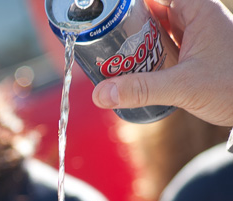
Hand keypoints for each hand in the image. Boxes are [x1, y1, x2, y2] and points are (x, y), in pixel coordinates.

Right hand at [91, 0, 232, 126]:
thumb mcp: (184, 87)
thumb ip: (141, 89)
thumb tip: (100, 94)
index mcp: (198, 10)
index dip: (128, 6)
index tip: (105, 17)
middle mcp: (196, 18)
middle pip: (151, 12)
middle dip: (125, 27)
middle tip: (100, 42)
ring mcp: (195, 36)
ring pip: (155, 31)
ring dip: (133, 44)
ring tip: (108, 58)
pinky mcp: (193, 54)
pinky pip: (162, 48)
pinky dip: (145, 56)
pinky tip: (129, 70)